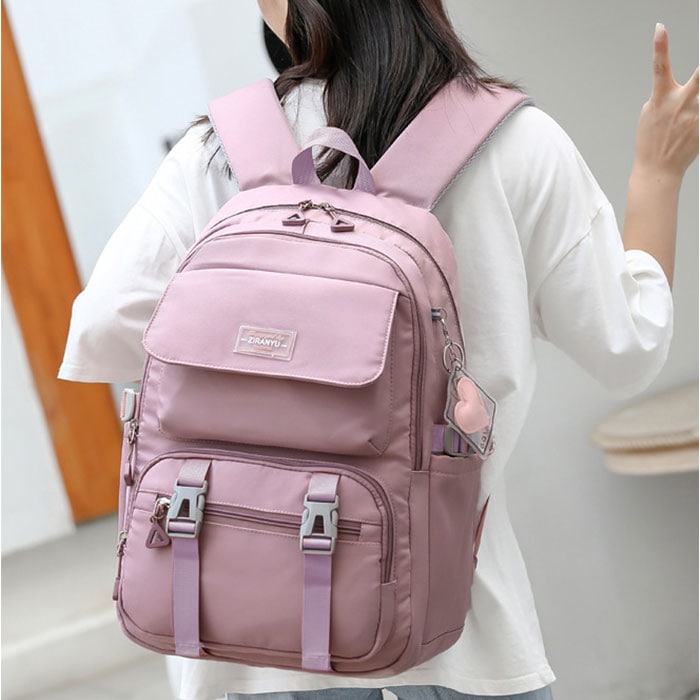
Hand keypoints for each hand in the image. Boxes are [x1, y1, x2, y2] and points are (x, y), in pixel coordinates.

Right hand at [634, 23, 697, 180]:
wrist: (658, 170)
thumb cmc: (651, 143)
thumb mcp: (649, 116)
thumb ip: (663, 98)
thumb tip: (676, 92)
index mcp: (661, 99)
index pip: (660, 67)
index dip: (660, 46)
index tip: (660, 29)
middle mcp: (681, 103)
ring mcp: (695, 114)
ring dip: (693, 106)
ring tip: (680, 125)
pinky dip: (694, 121)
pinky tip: (685, 136)